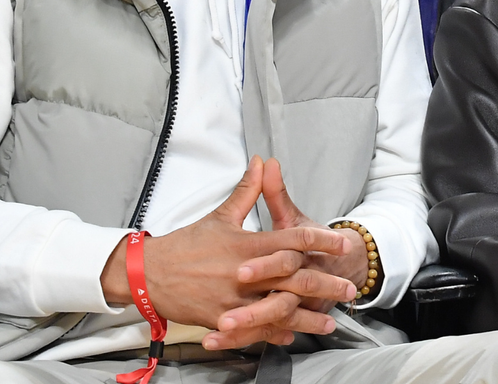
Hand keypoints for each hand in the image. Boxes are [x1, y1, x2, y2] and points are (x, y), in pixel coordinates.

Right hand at [99, 157, 357, 348]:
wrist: (148, 273)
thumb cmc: (187, 244)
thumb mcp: (220, 216)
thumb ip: (247, 191)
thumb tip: (261, 162)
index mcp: (246, 244)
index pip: (291, 239)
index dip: (320, 241)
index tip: (341, 243)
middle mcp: (244, 272)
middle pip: (294, 279)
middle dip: (325, 285)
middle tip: (349, 288)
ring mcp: (233, 299)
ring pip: (279, 310)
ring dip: (306, 318)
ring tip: (328, 322)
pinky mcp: (221, 318)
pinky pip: (254, 330)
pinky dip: (274, 334)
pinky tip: (290, 335)